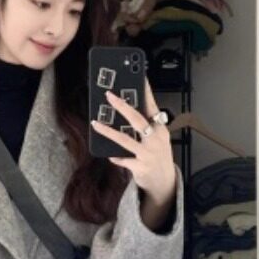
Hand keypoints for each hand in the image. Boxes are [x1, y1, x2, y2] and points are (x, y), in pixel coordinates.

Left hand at [91, 76, 175, 204]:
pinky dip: (116, 157)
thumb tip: (127, 111)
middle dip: (122, 106)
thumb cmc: (157, 156)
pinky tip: (110, 155)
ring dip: (108, 131)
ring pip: (125, 139)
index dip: (146, 92)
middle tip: (109, 96)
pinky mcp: (141, 166)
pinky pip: (124, 160)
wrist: (164, 182)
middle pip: (137, 119)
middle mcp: (155, 139)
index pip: (152, 106)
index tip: (139, 77)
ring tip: (95, 123)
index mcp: (160, 129)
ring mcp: (148, 153)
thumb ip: (146, 126)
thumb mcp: (157, 139)